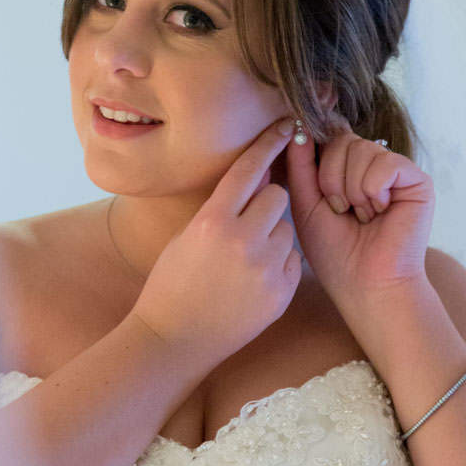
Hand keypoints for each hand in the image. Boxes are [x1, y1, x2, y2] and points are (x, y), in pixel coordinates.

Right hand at [131, 119, 300, 362]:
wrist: (176, 339)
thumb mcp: (187, 236)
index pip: (249, 169)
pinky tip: (254, 280)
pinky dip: (279, 263)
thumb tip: (256, 176)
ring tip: (247, 259)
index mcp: (212, 222)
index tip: (289, 125)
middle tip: (248, 223)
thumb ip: (222, 207)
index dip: (270, 143)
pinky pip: (293, 259)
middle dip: (266, 203)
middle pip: (278, 195)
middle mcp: (243, 241)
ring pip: (288, 228)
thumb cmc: (172, 284)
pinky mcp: (282, 292)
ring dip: (273, 234)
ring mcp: (265, 269)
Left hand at [282, 113, 433, 313]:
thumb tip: (298, 124)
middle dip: (331, 179)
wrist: (365, 285)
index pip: (329, 137)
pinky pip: (385, 163)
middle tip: (341, 211)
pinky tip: (380, 213)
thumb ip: (301, 164)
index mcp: (347, 170)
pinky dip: (373, 191)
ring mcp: (396, 172)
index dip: (318, 152)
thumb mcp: (306, 203)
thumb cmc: (335, 252)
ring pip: (361, 149)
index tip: (316, 184)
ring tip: (361, 216)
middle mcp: (373, 166)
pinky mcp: (417, 180)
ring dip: (352, 189)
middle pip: (342, 139)